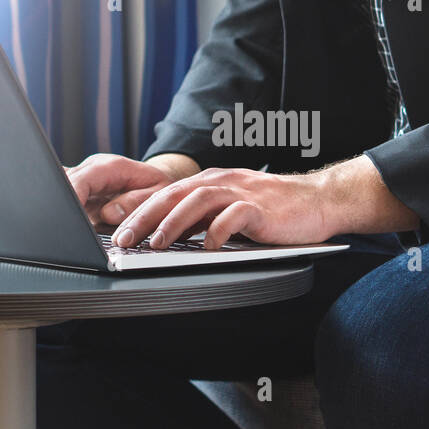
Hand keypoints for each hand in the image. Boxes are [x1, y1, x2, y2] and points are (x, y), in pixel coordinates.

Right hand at [67, 153, 198, 226]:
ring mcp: (84, 181)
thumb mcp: (158, 194)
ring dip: (62, 207)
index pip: (81, 180)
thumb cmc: (159, 188)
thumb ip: (135, 202)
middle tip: (66, 228)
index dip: (71, 197)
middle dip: (62, 204)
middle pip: (64, 184)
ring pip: (61, 190)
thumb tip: (109, 213)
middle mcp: (92, 170)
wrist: (156, 181)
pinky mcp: (79, 193)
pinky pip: (65, 196)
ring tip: (66, 227)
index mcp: (111, 167)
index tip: (69, 217)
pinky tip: (67, 221)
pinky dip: (64, 208)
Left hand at [112, 167, 330, 249]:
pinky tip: (207, 246)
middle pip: (174, 194)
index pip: (165, 192)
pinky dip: (218, 231)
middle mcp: (221, 182)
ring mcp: (241, 192)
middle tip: (124, 239)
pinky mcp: (260, 208)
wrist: (317, 200)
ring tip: (156, 244)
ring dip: (174, 223)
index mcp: (210, 182)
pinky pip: (235, 216)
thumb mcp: (228, 210)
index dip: (136, 207)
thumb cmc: (273, 209)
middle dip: (145, 216)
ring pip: (198, 201)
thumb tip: (166, 234)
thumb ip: (200, 217)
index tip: (111, 224)